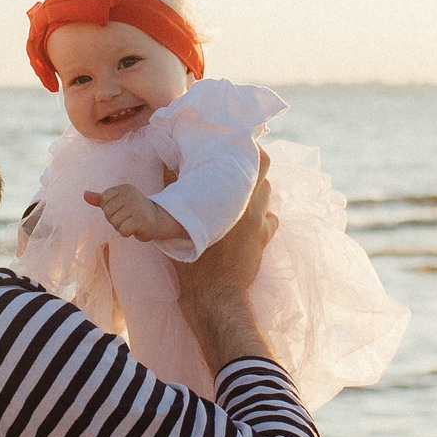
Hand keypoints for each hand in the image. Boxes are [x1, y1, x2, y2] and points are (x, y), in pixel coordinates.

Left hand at [84, 184, 187, 243]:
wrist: (158, 220)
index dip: (110, 210)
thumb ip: (101, 199)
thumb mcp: (118, 203)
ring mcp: (137, 206)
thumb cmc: (134, 212)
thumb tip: (84, 194)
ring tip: (132, 222)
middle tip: (128, 218)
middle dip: (115, 220)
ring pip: (115, 222)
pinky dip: (127, 233)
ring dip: (121, 227)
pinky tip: (135, 228)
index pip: (104, 200)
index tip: (122, 209)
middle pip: (108, 212)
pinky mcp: (141, 219)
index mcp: (124, 188)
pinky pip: (123, 230)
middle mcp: (131, 194)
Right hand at [173, 152, 276, 366]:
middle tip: (236, 159)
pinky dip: (262, 213)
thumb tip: (166, 163)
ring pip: (266, 193)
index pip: (254, 158)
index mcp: (234, 197)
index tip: (234, 139)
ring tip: (237, 185)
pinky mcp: (264, 239)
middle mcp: (253, 206)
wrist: (216, 297)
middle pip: (264, 170)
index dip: (247, 145)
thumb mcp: (178, 223)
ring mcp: (261, 223)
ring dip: (255, 186)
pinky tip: (249, 216)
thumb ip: (173, 191)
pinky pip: (270, 218)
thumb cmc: (195, 262)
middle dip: (252, 162)